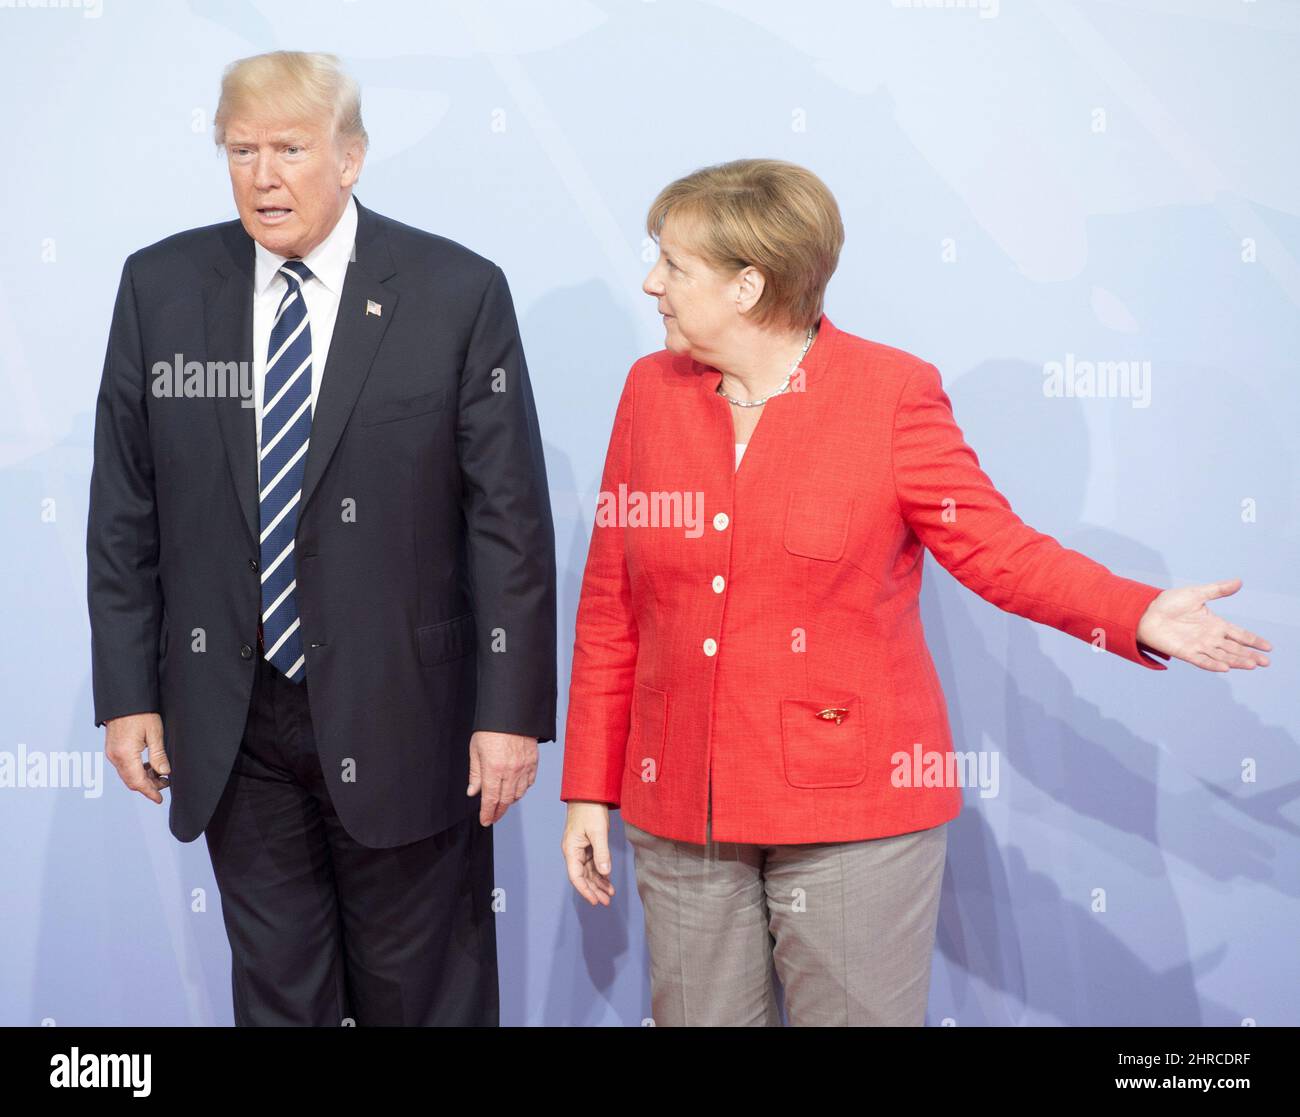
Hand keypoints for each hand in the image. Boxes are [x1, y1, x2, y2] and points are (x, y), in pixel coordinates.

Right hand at [104, 713, 169, 803]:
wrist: (123, 700)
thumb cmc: (140, 713)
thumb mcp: (154, 733)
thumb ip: (158, 755)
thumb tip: (164, 772)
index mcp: (125, 754)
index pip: (138, 782)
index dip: (150, 792)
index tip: (159, 799)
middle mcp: (115, 757)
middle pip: (131, 781)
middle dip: (148, 786)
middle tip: (165, 784)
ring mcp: (112, 754)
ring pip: (127, 775)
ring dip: (143, 778)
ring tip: (161, 774)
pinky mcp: (112, 750)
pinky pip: (124, 767)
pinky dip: (136, 771)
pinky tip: (149, 766)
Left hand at [467, 731, 536, 824]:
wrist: (512, 712)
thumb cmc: (491, 729)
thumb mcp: (476, 750)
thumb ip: (475, 773)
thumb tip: (473, 791)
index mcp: (493, 769)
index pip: (490, 799)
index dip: (487, 813)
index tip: (484, 820)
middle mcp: (510, 772)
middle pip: (505, 801)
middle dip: (498, 812)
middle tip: (492, 817)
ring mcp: (524, 768)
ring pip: (519, 794)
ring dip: (510, 801)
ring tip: (503, 803)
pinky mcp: (533, 762)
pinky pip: (529, 783)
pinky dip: (522, 790)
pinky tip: (516, 789)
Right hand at [562, 801, 615, 906]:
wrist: (589, 792)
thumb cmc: (590, 809)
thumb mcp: (598, 832)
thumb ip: (602, 853)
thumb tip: (605, 872)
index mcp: (571, 850)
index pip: (576, 877)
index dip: (586, 890)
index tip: (595, 901)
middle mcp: (573, 851)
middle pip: (582, 877)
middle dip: (594, 890)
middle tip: (606, 902)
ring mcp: (580, 849)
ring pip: (588, 871)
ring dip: (598, 883)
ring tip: (610, 894)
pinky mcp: (587, 844)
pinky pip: (593, 863)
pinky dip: (600, 872)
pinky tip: (608, 880)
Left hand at [1135, 578, 1271, 671]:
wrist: (1145, 611)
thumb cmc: (1169, 602)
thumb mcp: (1196, 594)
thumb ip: (1218, 590)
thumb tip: (1239, 581)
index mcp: (1215, 624)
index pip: (1239, 634)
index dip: (1253, 640)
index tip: (1268, 647)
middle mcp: (1209, 637)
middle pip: (1234, 649)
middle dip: (1250, 655)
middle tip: (1265, 662)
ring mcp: (1198, 646)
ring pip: (1222, 656)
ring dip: (1236, 661)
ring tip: (1252, 665)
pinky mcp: (1185, 652)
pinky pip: (1202, 660)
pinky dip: (1213, 664)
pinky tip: (1225, 667)